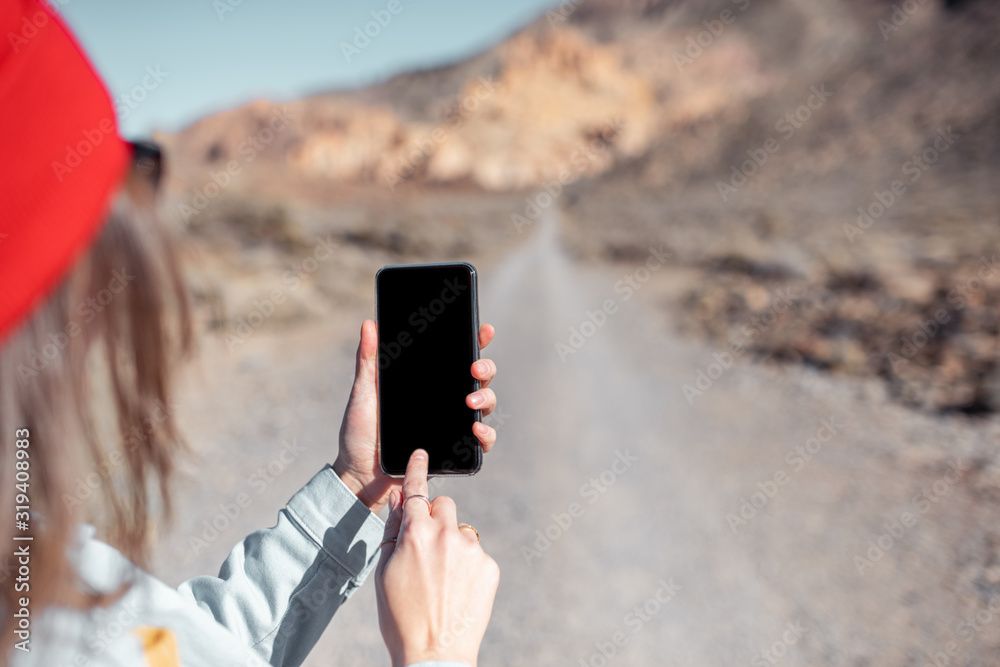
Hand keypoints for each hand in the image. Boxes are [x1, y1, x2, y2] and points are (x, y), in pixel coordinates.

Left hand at [333, 320, 497, 512]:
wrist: (360, 474)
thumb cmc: (360, 433)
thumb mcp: (363, 393)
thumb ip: (368, 360)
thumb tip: (369, 324)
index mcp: (428, 384)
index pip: (456, 358)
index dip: (476, 341)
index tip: (484, 330)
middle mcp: (444, 401)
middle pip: (478, 377)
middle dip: (485, 367)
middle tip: (474, 367)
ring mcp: (452, 425)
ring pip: (485, 404)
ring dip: (486, 398)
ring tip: (470, 401)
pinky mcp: (455, 451)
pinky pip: (482, 442)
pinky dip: (487, 434)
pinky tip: (476, 430)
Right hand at [376, 450, 498, 666]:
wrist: (435, 652)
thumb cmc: (400, 615)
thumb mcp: (384, 571)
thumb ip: (393, 530)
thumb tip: (397, 498)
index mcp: (415, 533)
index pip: (415, 490)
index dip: (416, 470)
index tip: (420, 454)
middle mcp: (447, 534)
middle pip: (444, 506)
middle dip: (435, 517)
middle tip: (425, 548)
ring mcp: (472, 549)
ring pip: (461, 530)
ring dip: (452, 543)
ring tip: (441, 579)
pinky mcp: (489, 566)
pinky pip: (475, 553)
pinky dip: (467, 565)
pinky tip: (457, 589)